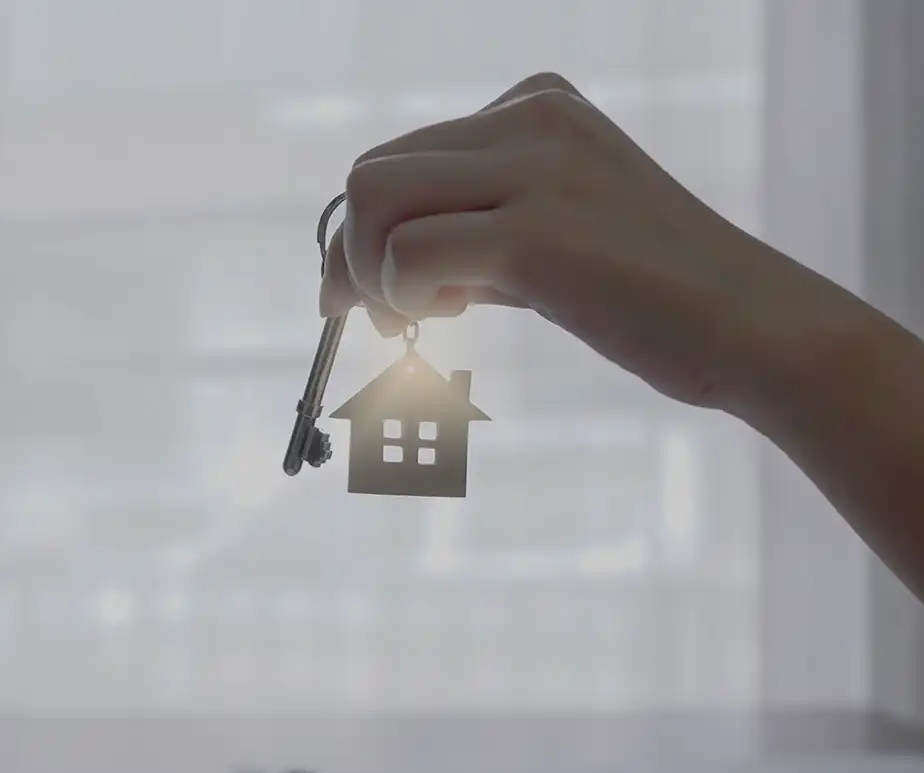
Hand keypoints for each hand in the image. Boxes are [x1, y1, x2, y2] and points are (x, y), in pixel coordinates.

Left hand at [319, 72, 841, 415]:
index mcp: (536, 107)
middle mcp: (530, 117)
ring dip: (373, 275)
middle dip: (352, 256)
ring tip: (429, 316)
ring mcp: (535, 169)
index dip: (365, 234)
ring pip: (372, 200)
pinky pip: (406, 255)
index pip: (400, 157)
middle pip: (370, 173)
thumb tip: (362, 268)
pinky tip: (454, 316)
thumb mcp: (553, 238)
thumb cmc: (655, 299)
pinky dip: (404, 297)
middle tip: (381, 318)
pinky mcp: (536, 233)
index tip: (378, 294)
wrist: (756, 329)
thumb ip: (471, 232)